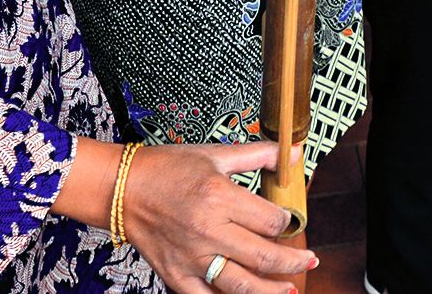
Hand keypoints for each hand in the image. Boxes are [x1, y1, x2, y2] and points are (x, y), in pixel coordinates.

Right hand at [125, 141, 313, 293]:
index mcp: (218, 197)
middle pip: (264, 256)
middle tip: (308, 262)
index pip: (270, 220)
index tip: (293, 223)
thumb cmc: (166, 168)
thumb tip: (293, 152)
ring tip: (289, 289)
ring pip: (242, 286)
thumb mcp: (215, 154)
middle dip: (293, 262)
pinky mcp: (176, 275)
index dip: (289, 223)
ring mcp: (191, 258)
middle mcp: (207, 231)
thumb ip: (258, 154)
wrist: (122, 188)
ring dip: (271, 291)